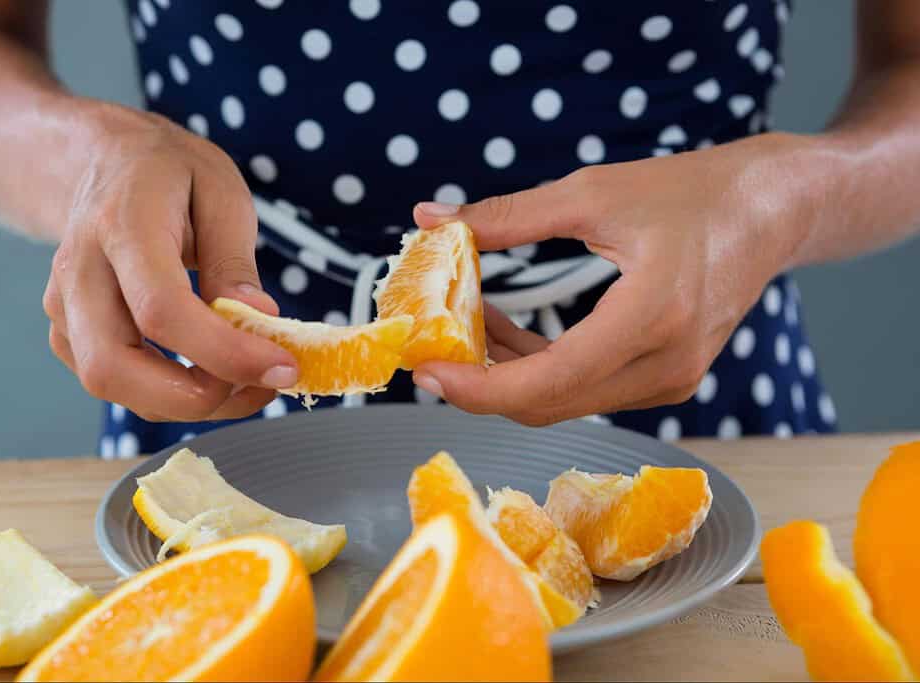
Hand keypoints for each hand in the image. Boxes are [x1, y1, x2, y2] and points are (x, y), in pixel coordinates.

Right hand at [43, 111, 296, 421]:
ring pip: (111, 386)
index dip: (223, 352)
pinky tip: (212, 373)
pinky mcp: (67, 333)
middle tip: (261, 385)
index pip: (161, 309)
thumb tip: (257, 318)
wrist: (99, 161)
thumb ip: (235, 258)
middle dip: (194, 398)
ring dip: (187, 402)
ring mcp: (63, 307)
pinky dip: (168, 394)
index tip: (282, 366)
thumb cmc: (167, 172)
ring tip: (249, 381)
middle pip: (112, 367)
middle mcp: (79, 271)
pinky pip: (116, 384)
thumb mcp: (221, 191)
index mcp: (122, 225)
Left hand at [411, 133, 811, 426]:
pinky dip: (540, 368)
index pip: (550, 381)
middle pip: (550, 404)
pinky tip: (506, 331)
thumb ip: (507, 214)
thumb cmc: (689, 193)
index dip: (480, 387)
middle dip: (482, 383)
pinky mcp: (666, 379)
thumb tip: (429, 216)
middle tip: (432, 348)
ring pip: (565, 400)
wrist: (770, 210)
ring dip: (508, 372)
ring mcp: (671, 380)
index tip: (428, 371)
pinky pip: (586, 389)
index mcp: (652, 318)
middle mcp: (666, 365)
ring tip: (466, 320)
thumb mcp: (591, 193)